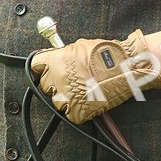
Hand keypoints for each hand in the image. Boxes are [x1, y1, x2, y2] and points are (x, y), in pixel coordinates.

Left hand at [30, 31, 160, 123]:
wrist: (124, 69)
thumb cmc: (105, 55)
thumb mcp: (80, 46)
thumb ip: (63, 54)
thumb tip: (57, 58)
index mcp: (55, 61)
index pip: (35, 65)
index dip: (41, 67)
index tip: (43, 69)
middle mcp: (57, 79)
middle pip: (45, 85)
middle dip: (54, 82)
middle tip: (69, 80)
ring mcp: (66, 97)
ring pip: (56, 101)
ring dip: (65, 97)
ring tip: (81, 89)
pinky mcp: (77, 112)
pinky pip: (70, 114)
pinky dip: (77, 110)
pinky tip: (87, 100)